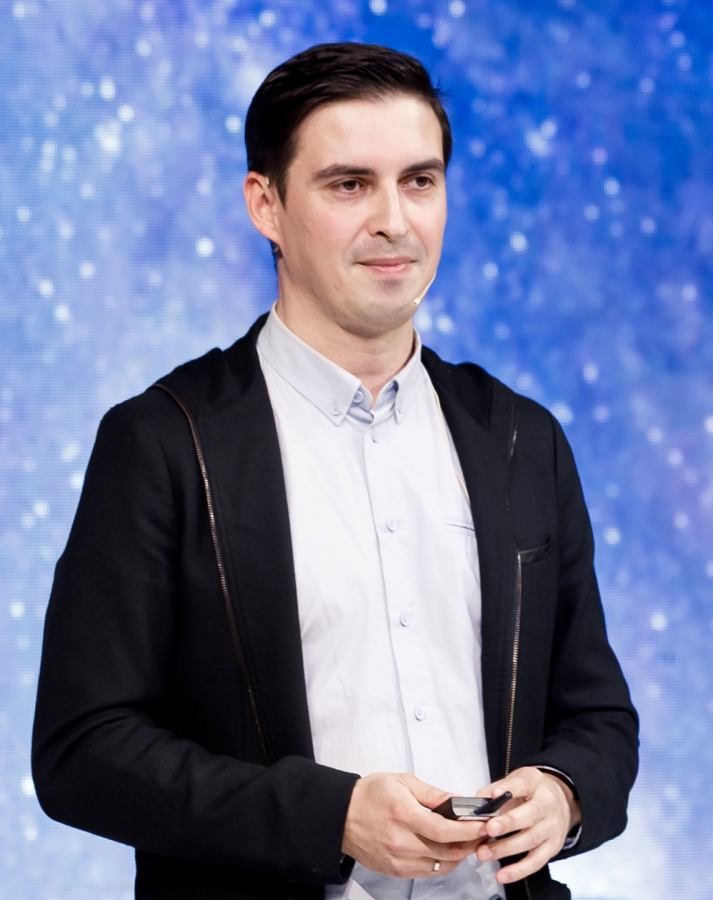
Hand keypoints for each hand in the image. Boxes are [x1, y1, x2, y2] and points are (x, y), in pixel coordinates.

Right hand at [342, 773, 486, 878]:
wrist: (341, 816)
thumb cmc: (370, 794)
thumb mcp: (401, 781)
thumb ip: (432, 793)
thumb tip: (457, 801)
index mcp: (404, 815)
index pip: (444, 830)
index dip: (468, 830)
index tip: (484, 825)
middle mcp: (402, 842)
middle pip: (447, 852)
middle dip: (470, 844)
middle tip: (483, 835)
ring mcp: (399, 860)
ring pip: (440, 866)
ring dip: (459, 856)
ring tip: (469, 843)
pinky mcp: (396, 871)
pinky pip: (427, 872)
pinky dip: (442, 864)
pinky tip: (448, 852)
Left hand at [475, 767, 580, 884]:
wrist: (559, 801)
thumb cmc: (530, 792)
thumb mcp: (514, 781)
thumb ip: (494, 790)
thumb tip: (476, 805)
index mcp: (535, 782)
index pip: (524, 783)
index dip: (510, 788)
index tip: (494, 795)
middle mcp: (548, 804)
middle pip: (530, 814)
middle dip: (508, 823)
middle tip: (488, 829)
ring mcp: (552, 827)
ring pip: (530, 840)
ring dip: (505, 848)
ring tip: (483, 853)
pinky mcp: (553, 847)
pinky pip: (536, 861)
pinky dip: (518, 870)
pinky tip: (502, 875)